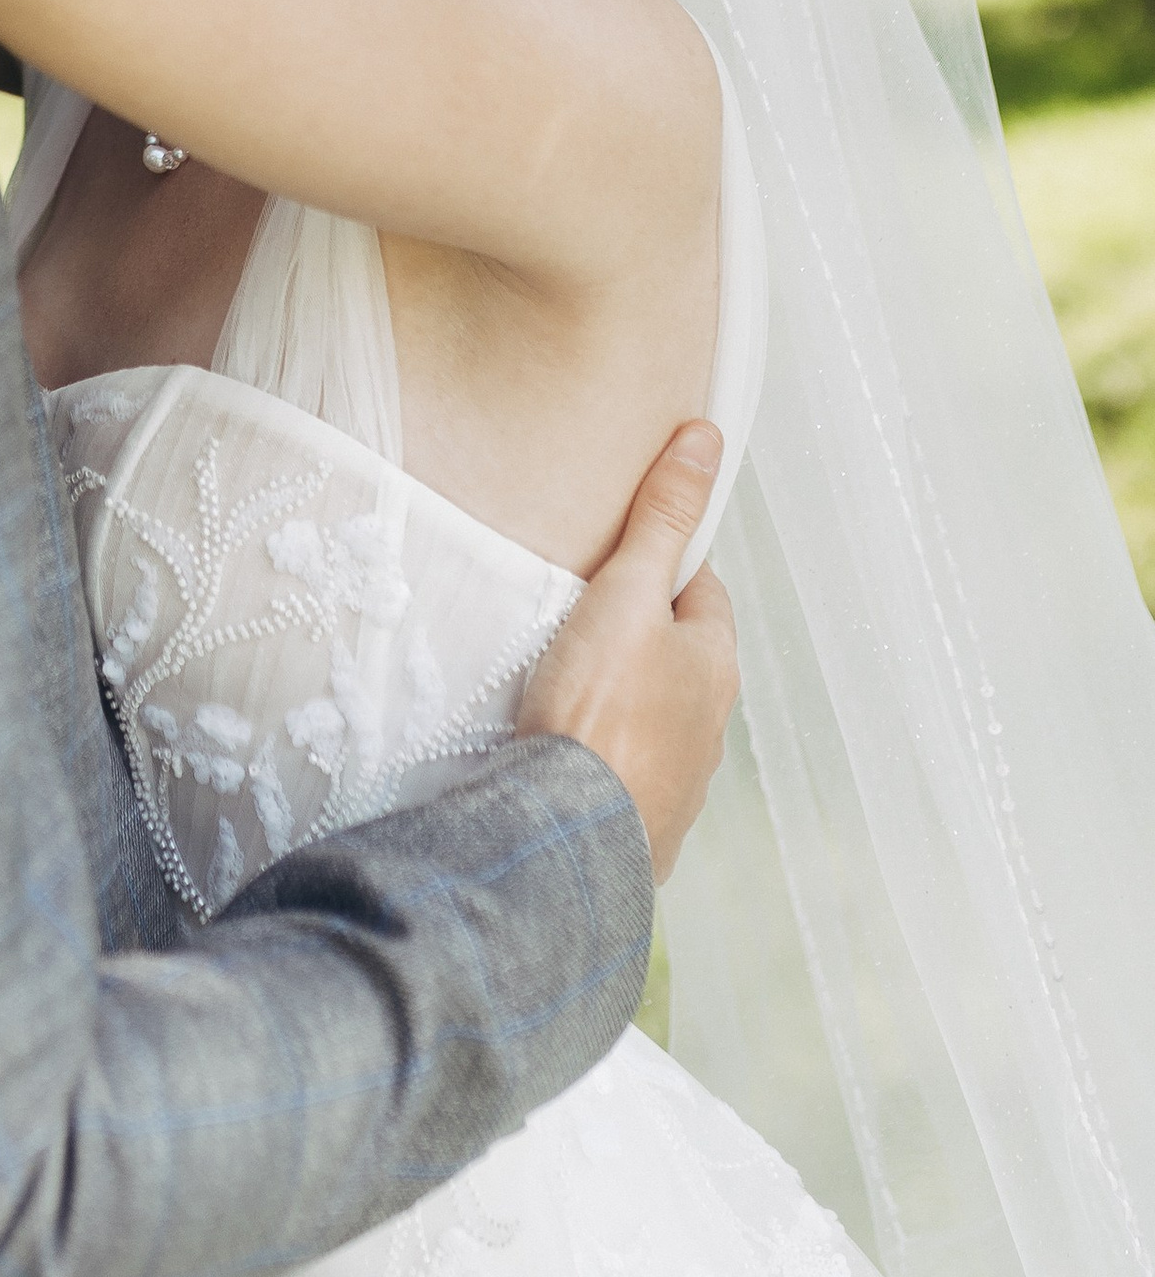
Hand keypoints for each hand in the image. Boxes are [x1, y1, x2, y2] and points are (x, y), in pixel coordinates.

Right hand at [515, 425, 737, 886]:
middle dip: (637, 637)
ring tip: (561, 689)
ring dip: (620, 703)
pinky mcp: (645, 825)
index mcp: (715, 662)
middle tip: (577, 622)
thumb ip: (661, 520)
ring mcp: (680, 780)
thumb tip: (705, 440)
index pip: (699, 588)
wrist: (570, 836)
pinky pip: (627, 775)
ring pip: (654, 719)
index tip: (614, 560)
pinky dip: (602, 758)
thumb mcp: (626, 594)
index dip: (658, 565)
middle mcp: (711, 723)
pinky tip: (565, 754)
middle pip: (676, 656)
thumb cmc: (598, 712)